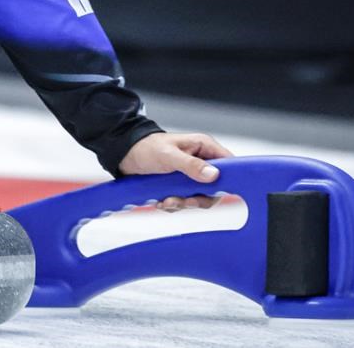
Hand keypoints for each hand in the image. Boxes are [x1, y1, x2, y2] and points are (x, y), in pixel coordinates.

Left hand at [119, 132, 233, 211]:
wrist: (125, 155)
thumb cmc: (146, 147)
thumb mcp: (169, 155)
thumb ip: (191, 165)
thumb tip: (213, 175)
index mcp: (203, 147)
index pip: (229, 164)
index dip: (227, 179)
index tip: (215, 191)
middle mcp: (200, 162)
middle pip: (214, 188)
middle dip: (198, 198)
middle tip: (184, 200)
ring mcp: (190, 176)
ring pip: (199, 198)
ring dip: (183, 203)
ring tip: (167, 200)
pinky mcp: (180, 186)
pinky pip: (185, 202)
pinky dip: (174, 205)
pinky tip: (162, 201)